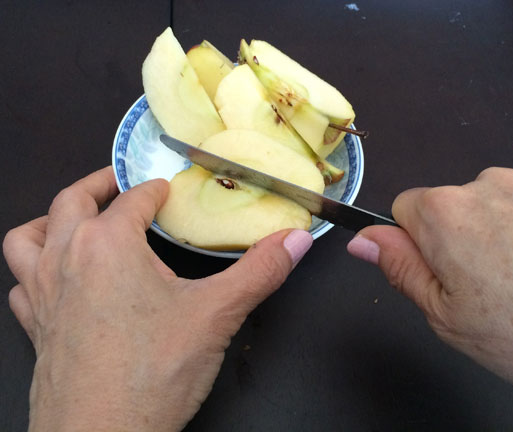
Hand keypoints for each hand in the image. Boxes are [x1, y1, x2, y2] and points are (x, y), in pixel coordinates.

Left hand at [3, 167, 312, 431]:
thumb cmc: (152, 374)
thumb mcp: (217, 315)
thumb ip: (260, 271)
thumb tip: (295, 240)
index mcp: (109, 243)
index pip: (133, 198)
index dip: (154, 189)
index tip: (168, 189)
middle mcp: (66, 258)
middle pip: (72, 200)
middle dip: (98, 183)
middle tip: (119, 182)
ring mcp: (42, 292)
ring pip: (28, 237)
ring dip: (50, 220)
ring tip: (75, 218)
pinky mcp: (35, 326)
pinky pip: (21, 283)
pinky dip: (35, 270)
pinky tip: (57, 280)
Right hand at [347, 167, 512, 398]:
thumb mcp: (448, 315)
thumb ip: (401, 269)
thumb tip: (362, 240)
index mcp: (446, 213)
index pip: (403, 209)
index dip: (415, 245)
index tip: (441, 276)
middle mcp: (489, 186)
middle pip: (451, 208)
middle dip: (459, 243)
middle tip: (489, 294)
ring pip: (496, 211)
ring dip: (503, 240)